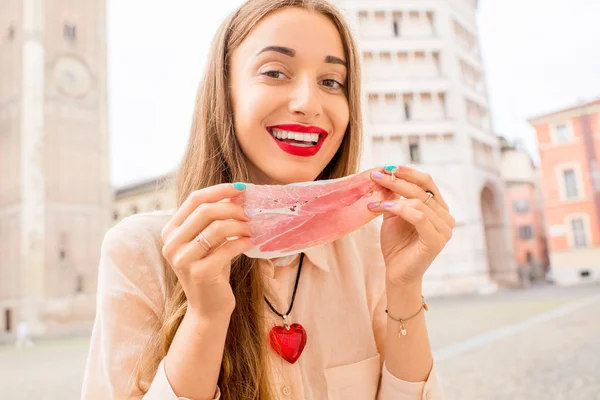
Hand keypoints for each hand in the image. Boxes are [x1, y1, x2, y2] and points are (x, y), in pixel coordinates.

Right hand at [161, 183, 253, 319]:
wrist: (208, 308)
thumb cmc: (212, 269)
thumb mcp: (208, 241)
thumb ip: (213, 219)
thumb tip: (237, 193)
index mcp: (170, 231)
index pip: (194, 199)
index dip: (219, 190)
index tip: (241, 188)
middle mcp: (171, 244)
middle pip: (205, 210)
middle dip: (233, 208)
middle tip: (250, 212)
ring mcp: (183, 259)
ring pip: (216, 228)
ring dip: (239, 225)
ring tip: (251, 228)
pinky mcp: (200, 273)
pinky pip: (226, 248)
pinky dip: (242, 242)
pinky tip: (250, 242)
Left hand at [367, 166, 454, 287]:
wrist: (397, 272)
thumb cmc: (396, 244)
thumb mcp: (394, 214)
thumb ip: (395, 196)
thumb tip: (386, 173)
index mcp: (439, 208)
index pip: (427, 182)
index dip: (408, 172)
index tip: (388, 167)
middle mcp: (446, 217)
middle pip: (422, 190)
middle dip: (397, 181)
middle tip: (375, 176)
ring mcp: (444, 229)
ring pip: (420, 202)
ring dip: (394, 196)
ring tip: (374, 199)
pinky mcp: (437, 241)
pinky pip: (420, 217)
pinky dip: (401, 209)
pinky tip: (385, 208)